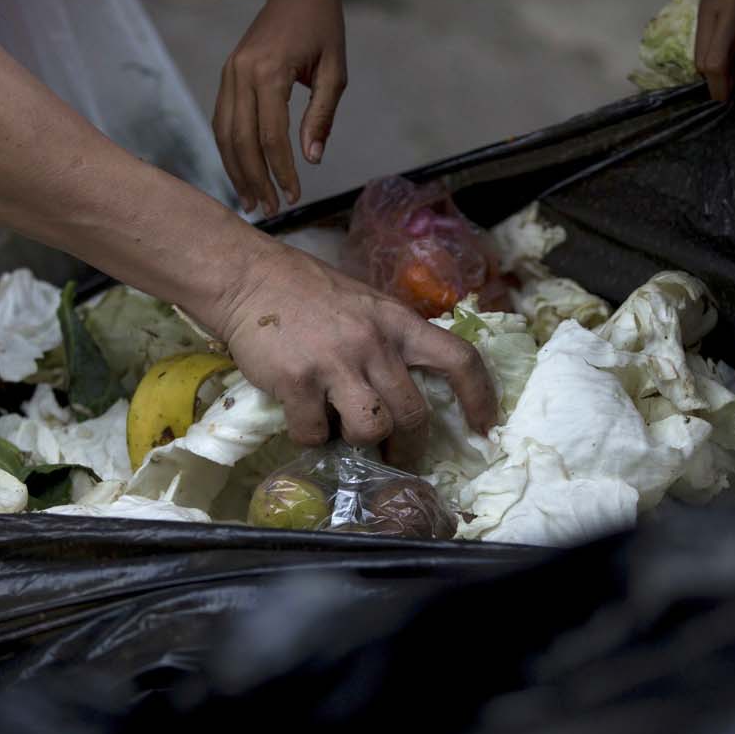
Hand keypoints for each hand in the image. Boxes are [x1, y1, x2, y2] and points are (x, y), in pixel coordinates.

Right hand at [214, 0, 347, 215]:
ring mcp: (229, 72)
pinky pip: (222, 120)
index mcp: (269, 71)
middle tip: (269, 210)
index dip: (282, 171)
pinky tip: (241, 172)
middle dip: (254, 178)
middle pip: (241, 139)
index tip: (294, 197)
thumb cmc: (324, 29)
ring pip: (224, 133)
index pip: (271, 135)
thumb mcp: (336, 72)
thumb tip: (311, 159)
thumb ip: (322, 116)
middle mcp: (241, 72)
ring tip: (251, 201)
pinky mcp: (226, 74)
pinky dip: (229, 149)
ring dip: (236, 170)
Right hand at [216, 243, 497, 447]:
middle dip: (409, 446)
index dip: (480, 398)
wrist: (248, 277)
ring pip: (370, 429)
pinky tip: (303, 420)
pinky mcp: (296, 381)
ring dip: (360, 442)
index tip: (486, 428)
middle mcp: (373, 343)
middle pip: (413, 414)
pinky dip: (311, 438)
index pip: (458, 360)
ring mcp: (334, 363)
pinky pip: (314, 433)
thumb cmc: (308, 292)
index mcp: (398, 322)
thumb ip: (391, 340)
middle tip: (397, 456)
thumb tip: (411, 387)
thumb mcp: (366, 305)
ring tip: (342, 432)